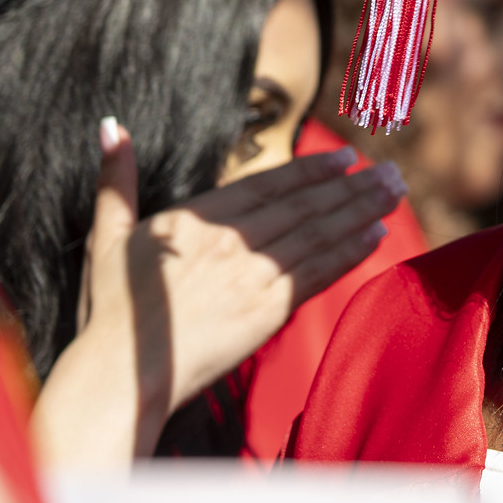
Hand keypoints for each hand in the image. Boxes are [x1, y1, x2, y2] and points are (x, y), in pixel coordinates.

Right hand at [31, 118, 401, 466]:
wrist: (122, 375)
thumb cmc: (111, 310)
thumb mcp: (107, 236)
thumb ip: (116, 181)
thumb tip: (110, 126)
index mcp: (198, 218)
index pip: (268, 185)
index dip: (311, 169)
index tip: (346, 158)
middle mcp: (232, 241)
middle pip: (303, 205)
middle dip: (352, 187)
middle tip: (391, 171)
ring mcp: (253, 275)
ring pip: (317, 233)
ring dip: (361, 211)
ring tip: (394, 193)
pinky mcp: (267, 311)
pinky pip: (317, 274)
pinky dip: (348, 253)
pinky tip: (375, 236)